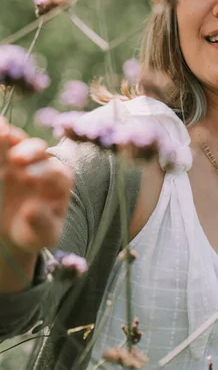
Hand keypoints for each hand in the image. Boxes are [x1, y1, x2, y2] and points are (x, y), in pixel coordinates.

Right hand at [0, 117, 73, 255]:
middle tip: (16, 159)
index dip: (44, 172)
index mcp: (60, 183)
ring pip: (19, 142)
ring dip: (9, 137)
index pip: (57, 172)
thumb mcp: (42, 236)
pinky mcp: (3, 158)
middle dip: (30, 152)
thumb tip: (32, 210)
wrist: (14, 231)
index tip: (27, 178)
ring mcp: (22, 159)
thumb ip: (42, 224)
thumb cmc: (34, 233)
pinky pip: (2, 143)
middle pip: (40, 152)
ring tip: (2, 133)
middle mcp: (43, 165)